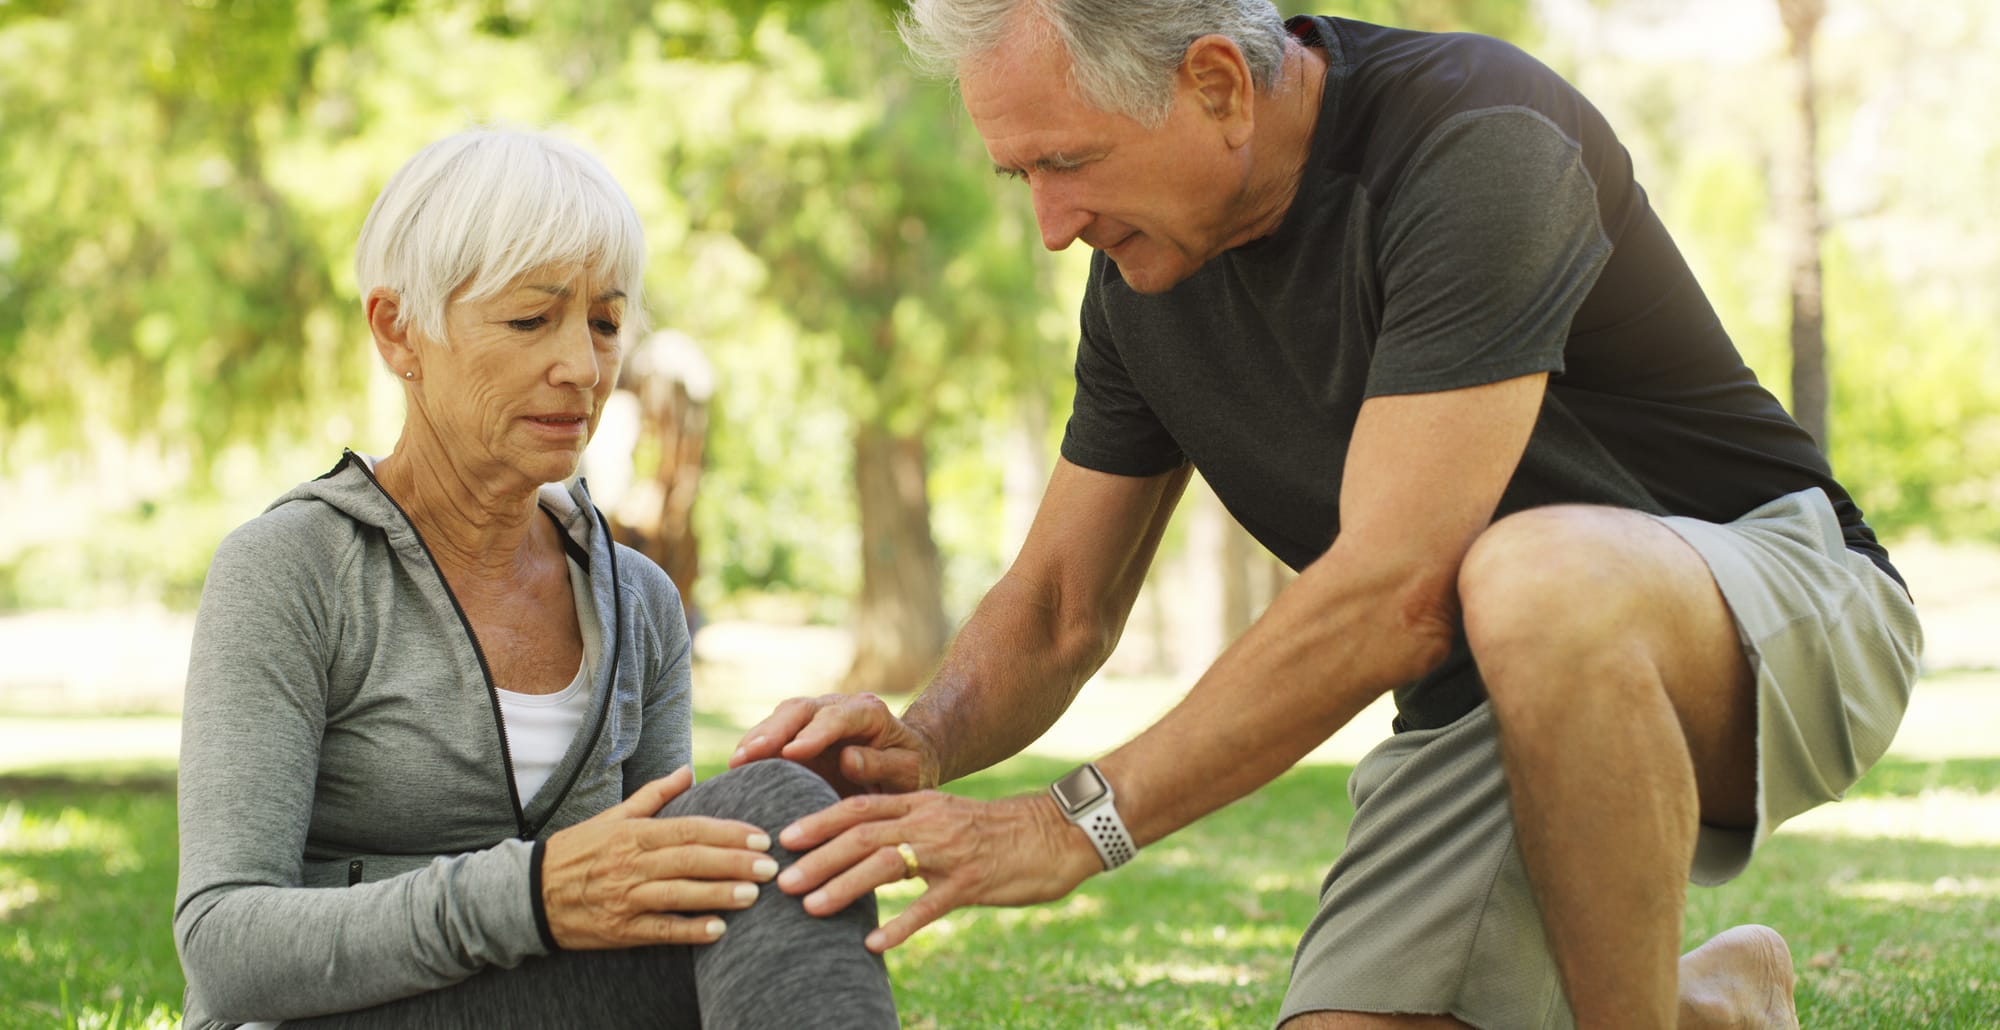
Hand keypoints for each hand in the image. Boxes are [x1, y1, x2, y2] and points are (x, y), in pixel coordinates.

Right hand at [540, 767, 777, 948]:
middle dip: (734, 863)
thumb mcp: (613, 817)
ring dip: (718, 894)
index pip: (689, 829)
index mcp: (633, 833)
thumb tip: (688, 769)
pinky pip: (660, 930)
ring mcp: (625, 898)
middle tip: (770, 867)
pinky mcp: (619, 930)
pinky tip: (719, 930)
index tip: (760, 837)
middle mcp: (630, 864)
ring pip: (679, 894)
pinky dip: (689, 930)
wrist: (529, 894)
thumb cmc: (578, 851)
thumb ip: (654, 795)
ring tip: (753, 895)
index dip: (727, 833)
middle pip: (690, 860)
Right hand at [729, 693, 939, 796]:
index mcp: (869, 712)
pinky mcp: (799, 734)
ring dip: (758, 738)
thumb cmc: (910, 769)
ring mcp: (815, 718)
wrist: (905, 764)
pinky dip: (755, 749)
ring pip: (782, 718)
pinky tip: (738, 768)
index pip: (838, 717)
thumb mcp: (909, 772)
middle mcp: (838, 707)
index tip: (791, 753)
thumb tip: (847, 758)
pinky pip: (774, 736)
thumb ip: (882, 765)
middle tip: (749, 754)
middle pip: (801, 710)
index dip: (813, 734)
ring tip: (736, 762)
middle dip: (774, 731)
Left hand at [774, 789, 1101, 951]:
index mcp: (921, 803)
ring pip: (887, 864)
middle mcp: (930, 821)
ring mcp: (951, 851)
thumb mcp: (948, 818)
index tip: (784, 837)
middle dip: (819, 856)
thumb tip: (863, 851)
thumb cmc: (997, 832)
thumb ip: (908, 829)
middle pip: (862, 833)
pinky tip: (874, 944)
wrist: (1055, 834)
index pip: (860, 807)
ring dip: (844, 886)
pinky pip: (929, 905)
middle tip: (783, 879)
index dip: (819, 820)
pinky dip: (899, 925)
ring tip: (811, 908)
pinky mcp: (972, 882)